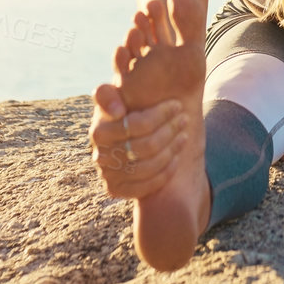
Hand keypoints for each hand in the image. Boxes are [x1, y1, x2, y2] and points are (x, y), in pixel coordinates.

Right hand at [88, 85, 185, 199]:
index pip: (135, 124)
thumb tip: (118, 111)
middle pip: (145, 147)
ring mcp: (108, 175)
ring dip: (172, 150)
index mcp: (99, 131)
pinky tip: (176, 157)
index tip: (176, 105)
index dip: (160, 115)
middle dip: (170, 131)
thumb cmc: (120, 112)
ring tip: (184, 135)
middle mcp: (100, 155)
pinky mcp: (115, 189)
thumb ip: (107, 95)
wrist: (117, 137)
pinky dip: (165, 172)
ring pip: (148, 167)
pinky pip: (146, 186)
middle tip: (184, 119)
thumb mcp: (111, 98)